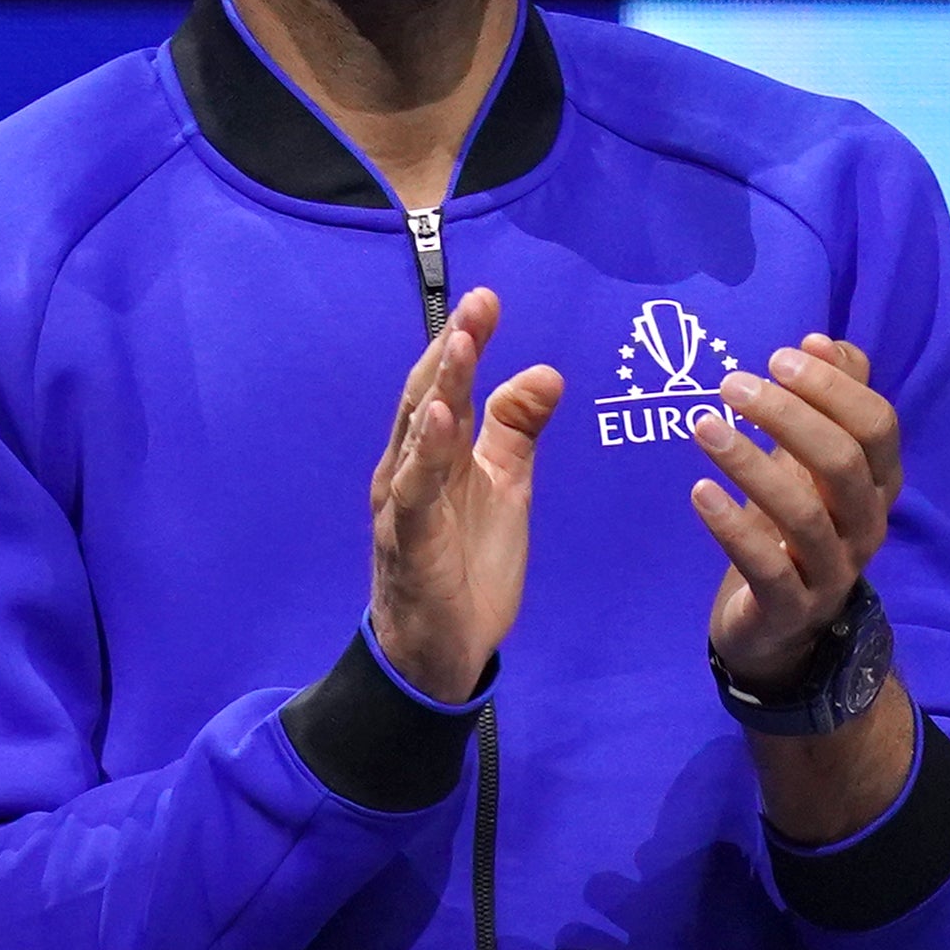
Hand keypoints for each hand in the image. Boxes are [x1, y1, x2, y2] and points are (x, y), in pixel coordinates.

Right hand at [369, 287, 565, 701]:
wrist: (442, 649)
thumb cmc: (466, 564)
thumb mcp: (505, 487)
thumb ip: (516, 430)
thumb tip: (545, 371)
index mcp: (433, 454)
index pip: (447, 387)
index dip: (465, 342)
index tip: (488, 299)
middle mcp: (408, 469)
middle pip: (428, 399)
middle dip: (452, 350)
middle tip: (476, 305)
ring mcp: (404, 506)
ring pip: (418, 437)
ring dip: (439, 389)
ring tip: (460, 346)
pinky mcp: (410, 544)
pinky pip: (416, 494)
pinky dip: (425, 455)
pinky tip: (440, 422)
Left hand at [695, 335, 902, 695]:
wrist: (779, 624)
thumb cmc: (793, 525)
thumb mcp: (810, 460)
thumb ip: (826, 400)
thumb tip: (821, 340)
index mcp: (876, 483)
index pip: (877, 426)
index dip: (833, 388)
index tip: (779, 355)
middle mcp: (865, 525)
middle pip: (845, 463)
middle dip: (790, 416)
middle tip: (731, 383)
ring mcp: (832, 570)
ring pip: (804, 513)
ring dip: (750, 463)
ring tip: (702, 425)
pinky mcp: (791, 607)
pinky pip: (766, 567)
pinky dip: (731, 526)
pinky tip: (698, 491)